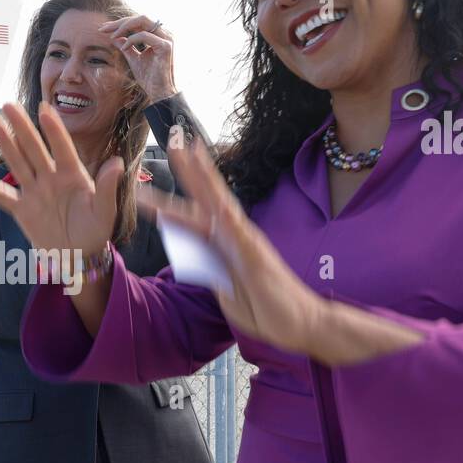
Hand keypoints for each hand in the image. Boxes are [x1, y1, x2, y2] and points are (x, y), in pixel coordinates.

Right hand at [0, 101, 122, 255]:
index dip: (54, 129)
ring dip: (6, 144)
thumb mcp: (105, 213)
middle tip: (8, 105)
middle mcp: (51, 178)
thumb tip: (117, 163)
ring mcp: (35, 192)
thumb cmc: (95, 232)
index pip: (62, 148)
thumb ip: (107, 188)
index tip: (45, 108)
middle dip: (22, 128)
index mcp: (73, 176)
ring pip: (18, 163)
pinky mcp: (22, 209)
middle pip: (34, 149)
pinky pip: (1, 196)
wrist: (78, 257)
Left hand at [99, 14, 176, 101]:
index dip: (120, 24)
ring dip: (124, 27)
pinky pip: (145, 35)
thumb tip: (115, 38)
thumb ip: (126, 47)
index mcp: (158, 35)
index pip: (138, 22)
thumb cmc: (149, 78)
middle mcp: (164, 34)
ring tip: (112, 36)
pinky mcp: (165, 46)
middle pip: (139, 18)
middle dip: (120, 22)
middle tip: (103, 29)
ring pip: (142, 21)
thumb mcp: (133, 59)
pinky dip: (132, 40)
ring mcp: (166, 39)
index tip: (104, 29)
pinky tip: (123, 47)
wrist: (159, 92)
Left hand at [135, 128, 330, 355]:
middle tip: (171, 138)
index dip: (179, 193)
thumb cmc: (266, 308)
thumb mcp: (225, 290)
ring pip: (219, 203)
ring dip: (201, 177)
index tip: (161, 173)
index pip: (198, 213)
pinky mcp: (255, 256)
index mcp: (227, 243)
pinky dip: (221, 211)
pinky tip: (210, 194)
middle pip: (207, 197)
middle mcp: (237, 235)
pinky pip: (235, 231)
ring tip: (186, 150)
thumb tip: (188, 253)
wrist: (301, 324)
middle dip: (188, 169)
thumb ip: (209, 268)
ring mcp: (246, 242)